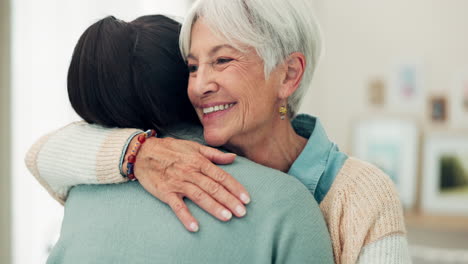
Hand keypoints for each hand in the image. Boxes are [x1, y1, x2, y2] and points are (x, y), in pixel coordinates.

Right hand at [124, 136, 250, 231]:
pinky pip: (177, 206)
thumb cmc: (171, 149)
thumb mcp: (194, 147)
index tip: (246, 198)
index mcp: (199, 162)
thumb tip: (233, 157)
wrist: (143, 152)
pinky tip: (194, 227)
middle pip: (213, 188)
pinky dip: (185, 216)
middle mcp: (190, 172)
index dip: (235, 187)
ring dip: (214, 207)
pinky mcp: (165, 192)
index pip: (221, 176)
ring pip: (199, 196)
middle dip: (229, 200)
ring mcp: (178, 183)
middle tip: (242, 212)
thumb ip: (214, 154)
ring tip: (227, 217)